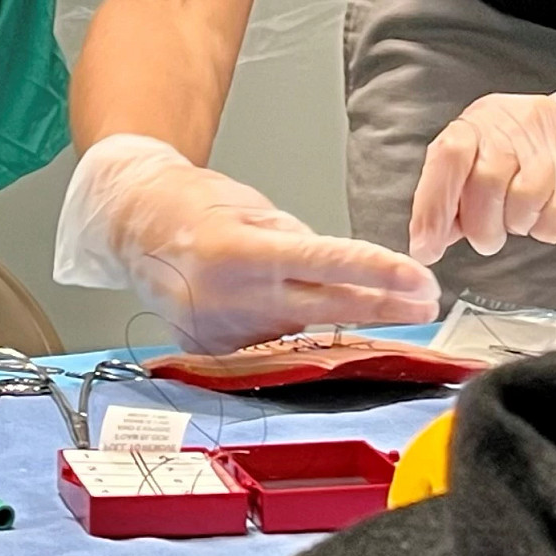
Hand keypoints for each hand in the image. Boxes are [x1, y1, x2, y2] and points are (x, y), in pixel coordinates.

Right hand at [55, 135, 440, 352]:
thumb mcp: (250, 205)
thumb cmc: (188, 203)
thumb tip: (339, 271)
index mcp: (238, 251)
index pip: (324, 265)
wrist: (130, 225)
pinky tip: (272, 301)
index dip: (376, 274)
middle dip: (383, 305)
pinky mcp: (214, 351)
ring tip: (340, 290)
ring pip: (299, 324)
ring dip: (327, 310)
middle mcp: (229, 298)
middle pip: (326, 307)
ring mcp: (221, 332)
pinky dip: (282, 319)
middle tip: (425, 300)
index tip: (417, 280)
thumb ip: (296, 242)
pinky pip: (268, 338)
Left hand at [409, 90, 555, 263]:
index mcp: (480, 123)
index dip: (433, 206)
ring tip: (519, 215)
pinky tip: (545, 214)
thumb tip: (428, 239)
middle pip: (485, 184)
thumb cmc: (526, 151)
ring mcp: (552, 152)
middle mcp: (514, 130)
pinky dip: (544, 229)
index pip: (449, 157)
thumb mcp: (481, 156)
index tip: (426, 247)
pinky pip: (554, 219)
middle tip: (487, 234)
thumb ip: (452, 193)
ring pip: (521, 203)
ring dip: (514, 225)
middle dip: (481, 225)